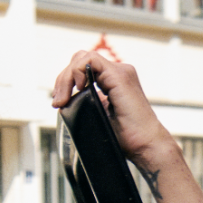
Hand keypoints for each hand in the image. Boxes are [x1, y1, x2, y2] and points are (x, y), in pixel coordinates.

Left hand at [49, 51, 180, 179]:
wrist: (144, 144)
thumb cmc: (125, 137)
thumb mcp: (97, 116)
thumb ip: (83, 104)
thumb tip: (63, 103)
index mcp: (111, 80)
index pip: (82, 68)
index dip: (65, 81)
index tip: (58, 103)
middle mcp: (116, 72)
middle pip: (79, 60)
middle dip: (62, 79)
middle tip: (58, 102)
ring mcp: (119, 72)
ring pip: (82, 57)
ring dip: (66, 77)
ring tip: (63, 100)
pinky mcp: (119, 76)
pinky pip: (91, 60)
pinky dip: (76, 72)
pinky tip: (76, 90)